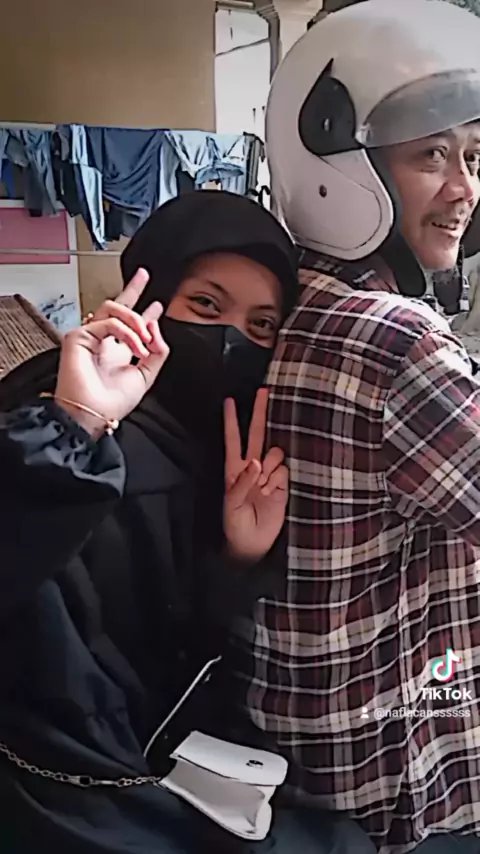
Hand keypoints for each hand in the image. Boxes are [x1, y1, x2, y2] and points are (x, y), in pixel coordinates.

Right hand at [55, 268, 168, 436]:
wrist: (93, 415)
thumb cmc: (112, 403)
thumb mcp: (146, 376)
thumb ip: (157, 353)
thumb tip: (156, 326)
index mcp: (117, 353)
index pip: (130, 325)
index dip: (145, 313)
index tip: (157, 305)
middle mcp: (103, 342)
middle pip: (116, 307)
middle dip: (132, 288)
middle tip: (143, 275)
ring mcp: (90, 337)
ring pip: (114, 309)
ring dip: (136, 320)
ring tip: (147, 336)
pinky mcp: (79, 336)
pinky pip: (109, 322)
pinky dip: (127, 333)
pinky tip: (137, 346)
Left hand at [223, 388, 287, 562]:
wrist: (252, 545)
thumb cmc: (235, 525)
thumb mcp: (231, 505)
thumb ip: (242, 483)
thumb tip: (257, 463)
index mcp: (235, 470)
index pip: (233, 440)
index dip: (231, 421)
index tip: (230, 401)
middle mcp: (253, 468)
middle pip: (257, 434)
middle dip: (260, 413)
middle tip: (264, 391)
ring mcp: (269, 475)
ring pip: (275, 454)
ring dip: (271, 464)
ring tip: (264, 486)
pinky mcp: (283, 485)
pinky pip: (285, 471)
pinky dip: (279, 478)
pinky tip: (273, 490)